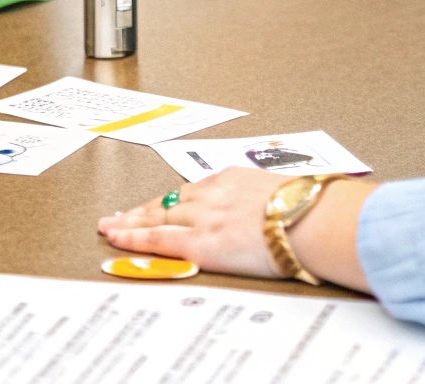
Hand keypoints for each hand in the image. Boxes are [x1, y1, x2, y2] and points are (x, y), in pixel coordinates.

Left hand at [97, 169, 374, 288]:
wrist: (315, 221)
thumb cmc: (310, 209)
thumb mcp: (284, 194)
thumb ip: (268, 200)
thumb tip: (277, 211)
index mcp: (233, 179)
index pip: (192, 191)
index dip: (169, 202)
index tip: (157, 206)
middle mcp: (213, 195)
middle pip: (167, 202)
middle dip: (140, 209)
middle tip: (117, 214)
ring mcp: (205, 218)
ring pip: (155, 218)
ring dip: (129, 223)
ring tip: (109, 228)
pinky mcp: (202, 244)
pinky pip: (158, 239)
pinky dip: (134, 238)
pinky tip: (116, 238)